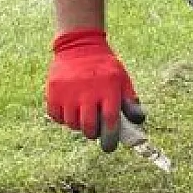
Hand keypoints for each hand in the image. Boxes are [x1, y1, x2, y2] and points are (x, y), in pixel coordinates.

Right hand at [45, 28, 138, 152]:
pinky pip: (56, 117)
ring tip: (83, 114)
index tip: (109, 146)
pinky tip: (70, 108)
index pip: (110, 121)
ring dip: (78, 125)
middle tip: (95, 130)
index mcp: (108, 89)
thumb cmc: (105, 67)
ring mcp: (68, 92)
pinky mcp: (53, 92)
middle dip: (93, 134)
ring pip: (72, 124)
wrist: (79, 46)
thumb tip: (139, 122)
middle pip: (89, 127)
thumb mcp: (122, 80)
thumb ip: (130, 101)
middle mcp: (87, 92)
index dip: (110, 138)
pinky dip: (63, 117)